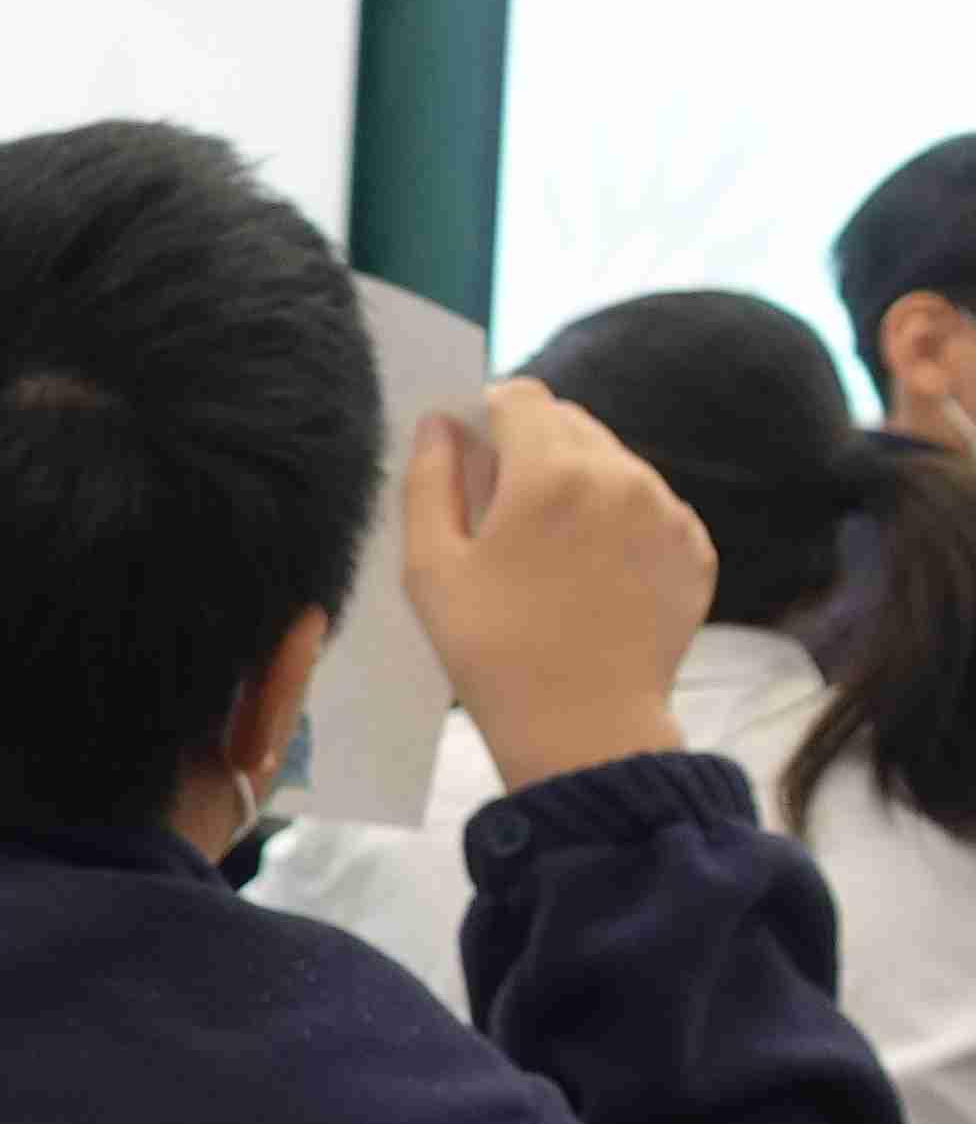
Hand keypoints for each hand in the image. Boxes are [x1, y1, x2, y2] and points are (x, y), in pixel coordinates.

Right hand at [403, 378, 710, 792]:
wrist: (584, 728)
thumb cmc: (491, 651)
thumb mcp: (430, 569)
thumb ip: (428, 481)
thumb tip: (439, 423)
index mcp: (552, 472)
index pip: (520, 396)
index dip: (487, 417)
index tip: (472, 459)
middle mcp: (622, 476)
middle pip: (570, 422)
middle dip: (532, 450)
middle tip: (505, 517)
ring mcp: (668, 511)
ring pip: (613, 463)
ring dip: (578, 485)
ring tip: (552, 556)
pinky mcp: (696, 547)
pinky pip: (649, 506)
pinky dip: (618, 523)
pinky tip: (592, 577)